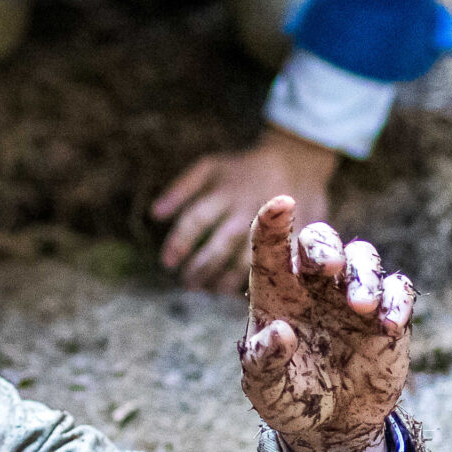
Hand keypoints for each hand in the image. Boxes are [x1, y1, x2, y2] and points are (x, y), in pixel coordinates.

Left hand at [151, 127, 338, 292]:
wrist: (297, 160)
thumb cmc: (243, 169)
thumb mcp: (210, 167)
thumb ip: (181, 188)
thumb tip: (154, 215)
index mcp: (224, 192)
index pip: (195, 219)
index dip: (179, 243)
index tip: (167, 263)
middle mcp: (247, 209)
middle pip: (220, 246)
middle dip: (200, 269)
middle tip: (188, 283)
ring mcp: (271, 224)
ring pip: (247, 260)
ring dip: (225, 280)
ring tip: (211, 289)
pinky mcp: (292, 236)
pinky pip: (275, 264)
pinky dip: (257, 280)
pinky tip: (242, 291)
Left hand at [237, 197, 413, 451]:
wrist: (332, 426)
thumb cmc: (289, 398)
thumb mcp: (266, 388)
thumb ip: (264, 360)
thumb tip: (279, 331)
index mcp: (276, 293)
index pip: (270, 247)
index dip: (273, 223)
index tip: (282, 204)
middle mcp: (314, 287)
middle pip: (320, 241)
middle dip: (326, 246)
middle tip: (331, 268)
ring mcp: (351, 297)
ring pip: (363, 258)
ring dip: (364, 276)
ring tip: (361, 308)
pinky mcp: (385, 315)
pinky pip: (398, 290)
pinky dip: (397, 300)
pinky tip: (389, 325)